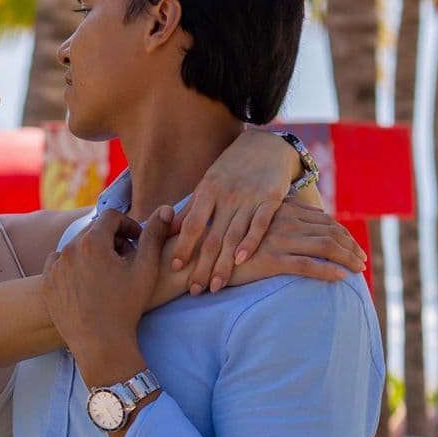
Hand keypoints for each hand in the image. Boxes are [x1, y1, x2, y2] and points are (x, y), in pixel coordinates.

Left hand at [43, 208, 165, 379]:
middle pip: (93, 231)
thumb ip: (154, 235)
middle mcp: (68, 249)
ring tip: (107, 274)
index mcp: (92, 242)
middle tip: (125, 259)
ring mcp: (54, 267)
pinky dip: (74, 268)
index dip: (128, 225)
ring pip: (76, 248)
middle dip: (111, 239)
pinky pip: (60, 265)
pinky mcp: (47, 284)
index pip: (111, 217)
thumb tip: (166, 209)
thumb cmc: (126, 306)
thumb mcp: (146, 269)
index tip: (137, 241)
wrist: (101, 343)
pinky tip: (88, 284)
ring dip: (92, 253)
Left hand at [170, 129, 301, 294]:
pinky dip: (251, 242)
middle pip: (212, 236)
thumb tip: (165, 232)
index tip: (174, 268)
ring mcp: (250, 197)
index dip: (183, 246)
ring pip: (234, 235)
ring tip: (216, 286)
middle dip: (202, 266)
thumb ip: (191, 210)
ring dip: (224, 264)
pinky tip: (241, 261)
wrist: (266, 146)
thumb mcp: (208, 185)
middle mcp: (227, 194)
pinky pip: (260, 224)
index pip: (192, 224)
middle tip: (194, 290)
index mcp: (207, 190)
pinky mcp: (272, 198)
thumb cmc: (230, 170)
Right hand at [229, 203, 365, 286]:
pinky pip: (308, 265)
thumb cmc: (226, 240)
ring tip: (358, 270)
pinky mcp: (271, 260)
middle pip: (330, 232)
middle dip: (351, 246)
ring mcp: (278, 240)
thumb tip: (314, 217)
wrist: (199, 253)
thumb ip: (283, 216)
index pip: (324, 221)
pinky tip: (341, 278)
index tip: (354, 247)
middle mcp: (283, 222)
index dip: (343, 234)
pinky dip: (328, 271)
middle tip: (362, 260)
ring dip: (347, 258)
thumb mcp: (255, 221)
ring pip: (325, 247)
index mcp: (281, 211)